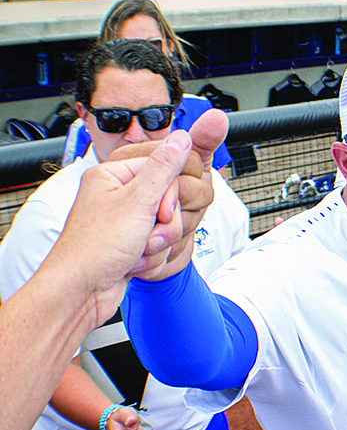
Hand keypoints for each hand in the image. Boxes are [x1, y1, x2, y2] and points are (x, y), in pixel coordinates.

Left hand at [45, 131, 196, 325]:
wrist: (81, 292)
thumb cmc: (96, 247)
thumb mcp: (138, 201)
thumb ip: (164, 168)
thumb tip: (182, 138)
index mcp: (113, 175)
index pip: (164, 170)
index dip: (171, 196)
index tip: (161, 212)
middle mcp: (118, 195)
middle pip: (170, 200)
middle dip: (166, 224)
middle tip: (147, 235)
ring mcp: (125, 220)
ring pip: (168, 224)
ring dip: (160, 243)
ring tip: (137, 251)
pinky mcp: (131, 242)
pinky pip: (160, 243)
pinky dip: (154, 256)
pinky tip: (135, 261)